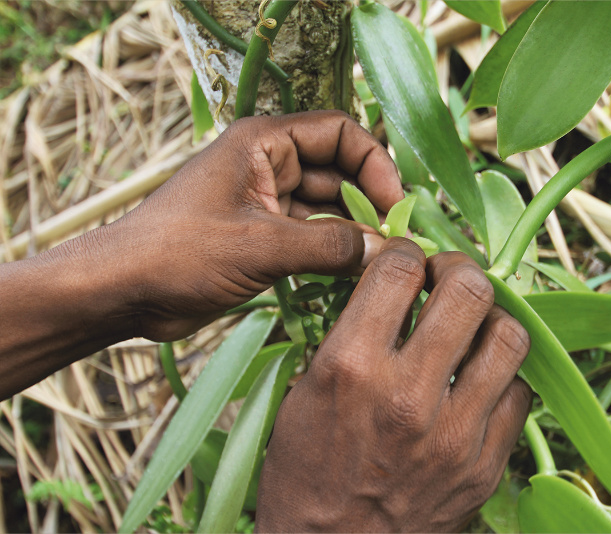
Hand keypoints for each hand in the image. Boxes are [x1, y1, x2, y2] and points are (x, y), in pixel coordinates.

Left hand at [0, 110, 403, 397]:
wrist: (121, 291)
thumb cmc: (179, 253)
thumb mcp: (261, 246)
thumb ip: (330, 246)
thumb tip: (386, 251)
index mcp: (264, 143)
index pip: (339, 133)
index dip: (374, 163)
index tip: (395, 204)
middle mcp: (269, 166)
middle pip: (338, 172)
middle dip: (369, 202)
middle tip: (397, 240)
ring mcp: (265, 204)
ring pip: (327, 209)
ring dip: (354, 232)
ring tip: (383, 263)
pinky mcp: (262, 239)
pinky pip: (311, 238)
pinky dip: (334, 254)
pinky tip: (356, 277)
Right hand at [256, 239, 532, 531]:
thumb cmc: (306, 473)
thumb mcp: (304, 392)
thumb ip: (351, 333)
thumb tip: (395, 285)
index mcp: (351, 368)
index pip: (400, 270)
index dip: (407, 253)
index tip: (408, 262)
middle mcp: (408, 395)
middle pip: (469, 291)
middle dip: (459, 271)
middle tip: (448, 281)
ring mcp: (454, 434)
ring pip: (510, 337)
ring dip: (491, 320)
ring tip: (472, 328)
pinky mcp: (484, 467)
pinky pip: (519, 394)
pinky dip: (501, 376)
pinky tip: (479, 381)